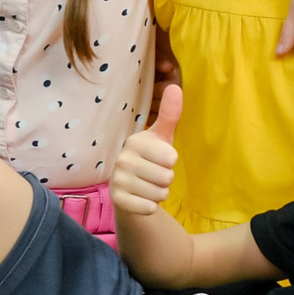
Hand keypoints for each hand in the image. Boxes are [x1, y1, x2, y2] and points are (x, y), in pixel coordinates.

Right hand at [109, 84, 180, 221]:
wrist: (130, 188)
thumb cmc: (151, 158)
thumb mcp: (162, 137)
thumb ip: (170, 114)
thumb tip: (175, 86)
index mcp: (135, 141)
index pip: (171, 158)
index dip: (170, 161)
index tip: (158, 159)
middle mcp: (122, 159)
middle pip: (167, 177)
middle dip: (166, 180)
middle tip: (153, 174)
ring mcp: (117, 180)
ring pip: (160, 194)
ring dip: (158, 193)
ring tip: (147, 185)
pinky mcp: (117, 201)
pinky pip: (150, 208)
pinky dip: (150, 206)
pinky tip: (140, 197)